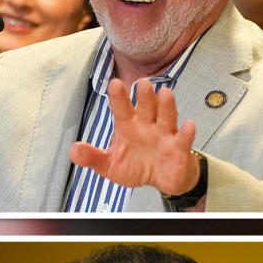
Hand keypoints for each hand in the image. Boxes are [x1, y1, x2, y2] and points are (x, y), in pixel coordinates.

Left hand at [69, 78, 199, 195]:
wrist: (161, 179)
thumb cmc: (135, 166)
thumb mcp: (109, 164)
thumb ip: (92, 157)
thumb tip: (73, 150)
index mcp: (128, 125)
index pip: (122, 108)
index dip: (119, 97)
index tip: (115, 84)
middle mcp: (147, 125)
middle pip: (146, 107)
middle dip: (144, 96)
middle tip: (142, 83)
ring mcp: (164, 134)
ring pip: (166, 117)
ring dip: (166, 106)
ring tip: (165, 93)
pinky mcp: (178, 148)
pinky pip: (182, 139)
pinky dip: (186, 133)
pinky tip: (189, 125)